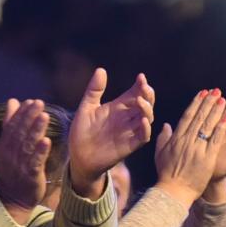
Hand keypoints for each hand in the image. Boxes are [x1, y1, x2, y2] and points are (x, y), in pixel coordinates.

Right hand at [0, 98, 50, 223]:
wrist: (12, 199)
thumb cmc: (12, 169)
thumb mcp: (7, 146)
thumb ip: (10, 123)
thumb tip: (12, 101)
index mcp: (4, 146)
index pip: (12, 126)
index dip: (21, 113)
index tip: (31, 101)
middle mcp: (10, 154)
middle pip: (19, 133)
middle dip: (29, 117)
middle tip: (39, 103)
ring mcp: (19, 165)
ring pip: (27, 146)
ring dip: (36, 130)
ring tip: (44, 116)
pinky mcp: (30, 176)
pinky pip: (35, 163)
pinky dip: (40, 152)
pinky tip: (46, 141)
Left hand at [67, 68, 154, 197]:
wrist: (78, 157)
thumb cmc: (82, 133)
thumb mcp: (86, 108)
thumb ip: (94, 91)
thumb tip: (101, 70)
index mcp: (118, 108)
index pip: (134, 93)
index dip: (140, 85)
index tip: (141, 77)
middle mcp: (126, 118)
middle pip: (144, 104)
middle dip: (147, 95)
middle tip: (145, 87)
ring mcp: (129, 131)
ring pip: (147, 118)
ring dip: (147, 109)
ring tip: (140, 101)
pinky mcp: (129, 145)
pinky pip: (143, 137)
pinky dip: (145, 129)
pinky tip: (143, 120)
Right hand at [153, 90, 225, 205]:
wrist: (173, 191)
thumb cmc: (166, 174)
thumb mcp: (160, 154)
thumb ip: (163, 138)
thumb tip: (166, 125)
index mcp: (175, 138)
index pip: (187, 116)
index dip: (196, 103)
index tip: (202, 93)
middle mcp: (186, 140)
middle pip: (199, 117)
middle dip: (208, 102)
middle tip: (216, 90)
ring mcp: (197, 148)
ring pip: (208, 125)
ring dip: (216, 111)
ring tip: (223, 98)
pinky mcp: (207, 157)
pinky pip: (215, 139)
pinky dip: (221, 128)